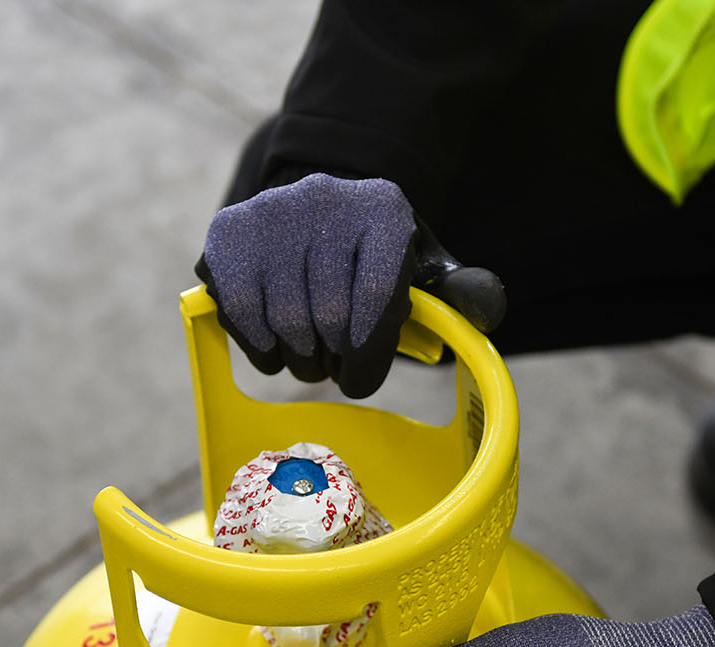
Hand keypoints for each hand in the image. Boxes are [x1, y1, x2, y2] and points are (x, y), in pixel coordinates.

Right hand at [196, 173, 505, 398]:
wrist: (313, 219)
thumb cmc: (373, 261)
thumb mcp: (422, 270)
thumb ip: (461, 293)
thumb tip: (486, 309)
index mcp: (383, 207)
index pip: (375, 297)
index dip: (368, 354)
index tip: (361, 378)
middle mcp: (325, 198)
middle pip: (327, 315)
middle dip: (332, 360)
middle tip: (335, 366)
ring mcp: (271, 212)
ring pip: (283, 320)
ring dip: (299, 359)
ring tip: (311, 356)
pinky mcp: (228, 233)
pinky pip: (241, 315)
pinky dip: (261, 348)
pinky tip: (276, 346)